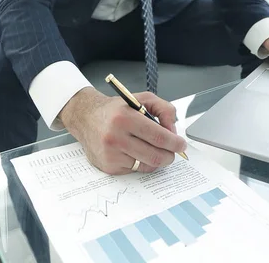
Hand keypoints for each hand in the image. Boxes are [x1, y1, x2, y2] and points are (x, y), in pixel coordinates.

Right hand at [58, 87, 186, 174]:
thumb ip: (163, 109)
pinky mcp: (108, 166)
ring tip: (159, 151)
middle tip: (174, 151)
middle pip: (154, 155)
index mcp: (125, 117)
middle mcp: (116, 137)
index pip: (158, 136)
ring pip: (146, 165)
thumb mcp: (141, 98)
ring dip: (158, 160)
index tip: (181, 144)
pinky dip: (143, 163)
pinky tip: (139, 152)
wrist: (86, 117)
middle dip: (170, 155)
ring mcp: (111, 154)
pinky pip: (135, 170)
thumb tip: (173, 131)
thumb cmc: (117, 109)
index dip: (174, 143)